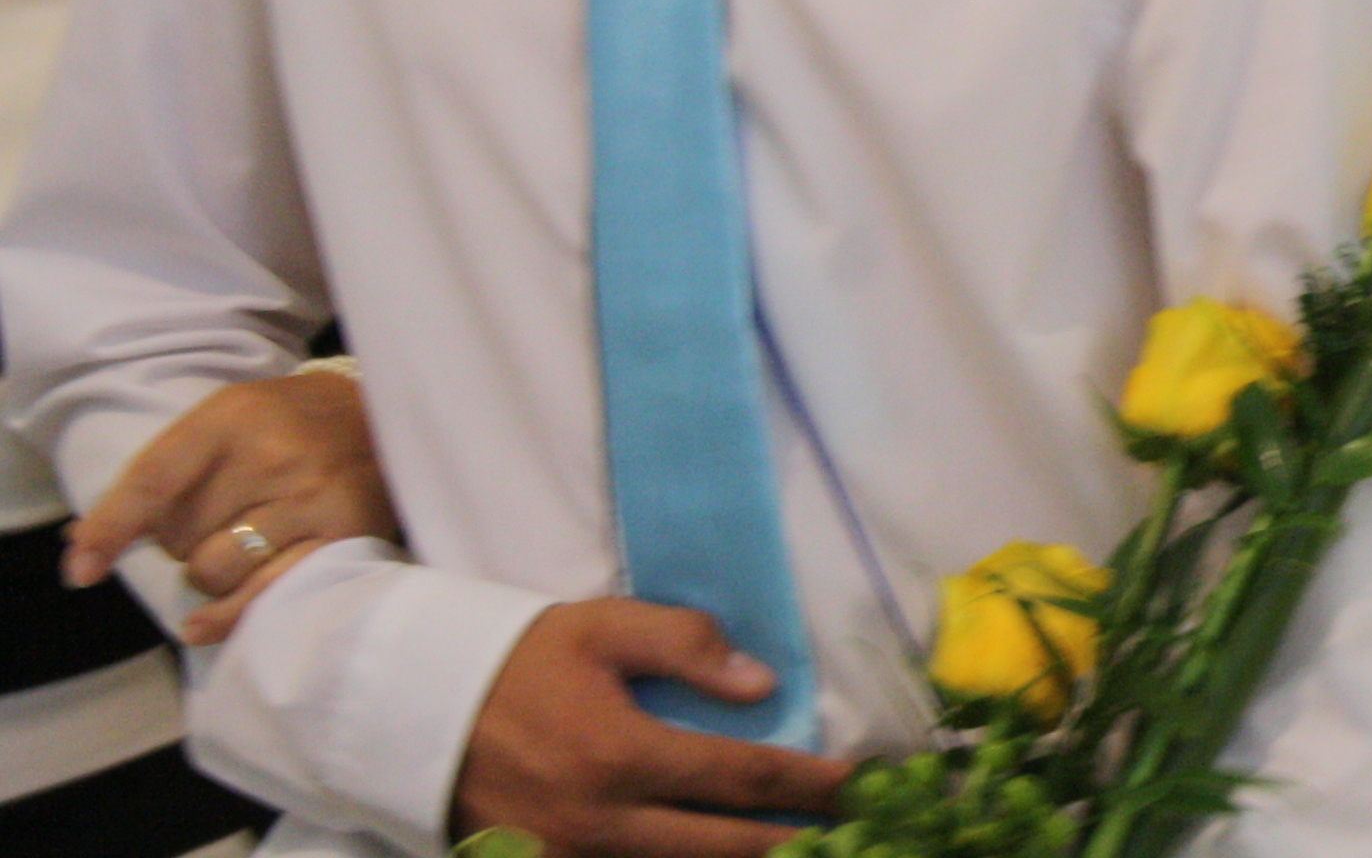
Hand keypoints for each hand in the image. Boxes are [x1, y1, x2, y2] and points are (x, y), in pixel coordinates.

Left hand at [63, 367, 401, 643]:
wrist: (387, 414)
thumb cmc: (290, 424)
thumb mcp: (225, 422)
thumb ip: (160, 476)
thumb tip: (81, 546)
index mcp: (234, 416)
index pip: (153, 480)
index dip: (110, 530)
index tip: (82, 572)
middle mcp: (274, 454)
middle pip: (180, 537)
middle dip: (182, 544)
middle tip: (214, 526)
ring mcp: (312, 496)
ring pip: (214, 570)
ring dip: (211, 573)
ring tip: (235, 553)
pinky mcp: (345, 534)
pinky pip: (264, 593)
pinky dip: (229, 614)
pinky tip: (207, 622)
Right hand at [450, 600, 850, 857]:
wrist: (415, 709)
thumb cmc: (521, 660)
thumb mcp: (602, 628)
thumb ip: (686, 646)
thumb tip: (764, 685)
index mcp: (622, 755)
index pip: (743, 778)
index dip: (811, 785)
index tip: (864, 786)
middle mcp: (602, 823)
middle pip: (724, 848)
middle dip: (796, 845)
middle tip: (857, 838)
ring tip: (803, 852)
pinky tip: (724, 856)